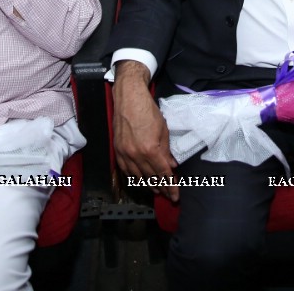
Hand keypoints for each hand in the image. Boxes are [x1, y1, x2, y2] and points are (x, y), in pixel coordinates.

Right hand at [113, 61, 178, 200]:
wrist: (129, 99)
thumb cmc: (148, 111)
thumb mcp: (163, 130)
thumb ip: (166, 150)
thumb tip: (171, 165)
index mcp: (151, 150)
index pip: (163, 174)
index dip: (170, 186)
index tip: (175, 195)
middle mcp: (136, 155)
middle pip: (151, 177)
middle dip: (161, 188)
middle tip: (168, 195)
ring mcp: (125, 154)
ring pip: (137, 177)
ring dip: (148, 185)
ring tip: (156, 190)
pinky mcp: (118, 150)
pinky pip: (125, 170)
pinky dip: (133, 177)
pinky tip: (139, 181)